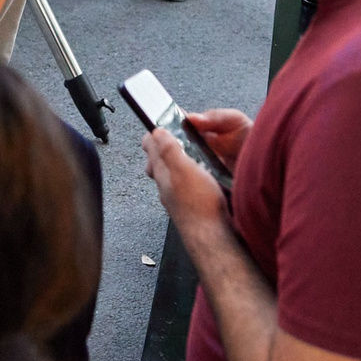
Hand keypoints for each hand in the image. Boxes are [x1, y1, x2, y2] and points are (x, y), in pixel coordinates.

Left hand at [143, 109, 248, 241]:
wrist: (212, 238)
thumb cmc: (199, 206)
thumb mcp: (183, 169)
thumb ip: (168, 150)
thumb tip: (157, 131)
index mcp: (162, 172)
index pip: (149, 146)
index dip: (153, 131)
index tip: (159, 122)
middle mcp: (166, 185)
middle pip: (158, 160)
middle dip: (162, 146)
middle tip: (171, 135)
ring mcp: (176, 197)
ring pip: (170, 174)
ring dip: (175, 161)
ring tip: (185, 152)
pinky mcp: (189, 205)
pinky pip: (183, 185)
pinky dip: (187, 176)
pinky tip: (198, 177)